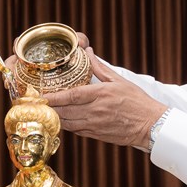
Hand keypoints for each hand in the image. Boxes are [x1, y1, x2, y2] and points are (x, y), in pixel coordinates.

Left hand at [46, 49, 166, 148]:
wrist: (150, 125)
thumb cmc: (137, 101)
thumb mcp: (119, 81)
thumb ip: (100, 68)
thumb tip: (88, 52)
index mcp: (101, 95)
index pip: (71, 96)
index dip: (54, 97)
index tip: (41, 95)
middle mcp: (95, 111)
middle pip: (64, 111)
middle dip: (48, 108)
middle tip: (36, 103)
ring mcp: (95, 125)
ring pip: (67, 123)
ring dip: (54, 117)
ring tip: (43, 111)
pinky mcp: (96, 135)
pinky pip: (75, 130)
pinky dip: (65, 125)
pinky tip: (60, 119)